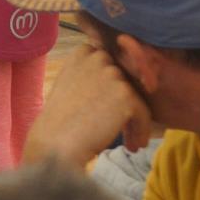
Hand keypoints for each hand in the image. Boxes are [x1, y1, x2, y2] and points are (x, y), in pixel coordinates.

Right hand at [25, 42, 152, 170]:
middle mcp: (97, 57)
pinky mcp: (125, 93)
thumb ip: (89, 75)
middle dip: (124, 102)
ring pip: (135, 97)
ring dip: (133, 120)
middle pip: (124, 79)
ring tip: (129, 142)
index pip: (108, 64)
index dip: (111, 87)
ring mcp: (112, 74)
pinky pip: (143, 112)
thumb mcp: (68, 85)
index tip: (108, 108)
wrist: (56, 145)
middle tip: (121, 127)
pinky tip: (134, 146)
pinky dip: (141, 130)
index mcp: (81, 53)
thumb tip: (115, 80)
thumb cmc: (58, 123)